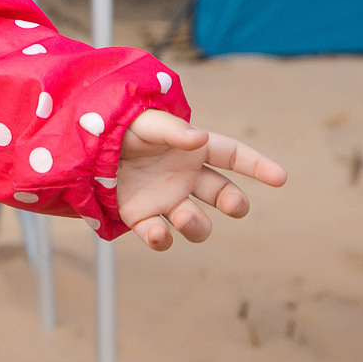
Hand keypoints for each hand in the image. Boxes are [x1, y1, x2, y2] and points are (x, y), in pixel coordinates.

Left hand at [115, 108, 286, 249]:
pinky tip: (157, 233)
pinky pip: (159, 236)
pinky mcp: (140, 217)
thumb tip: (199, 139)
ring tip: (183, 217)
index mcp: (191, 150)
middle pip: (223, 194)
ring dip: (197, 225)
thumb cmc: (118, 127)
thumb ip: (172, 131)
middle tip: (234, 205)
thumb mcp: (144, 122)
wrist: (81, 145)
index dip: (257, 165)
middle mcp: (184, 177)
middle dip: (234, 202)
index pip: (232, 155)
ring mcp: (165, 199)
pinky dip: (161, 239)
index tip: (281, 178)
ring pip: (196, 223)